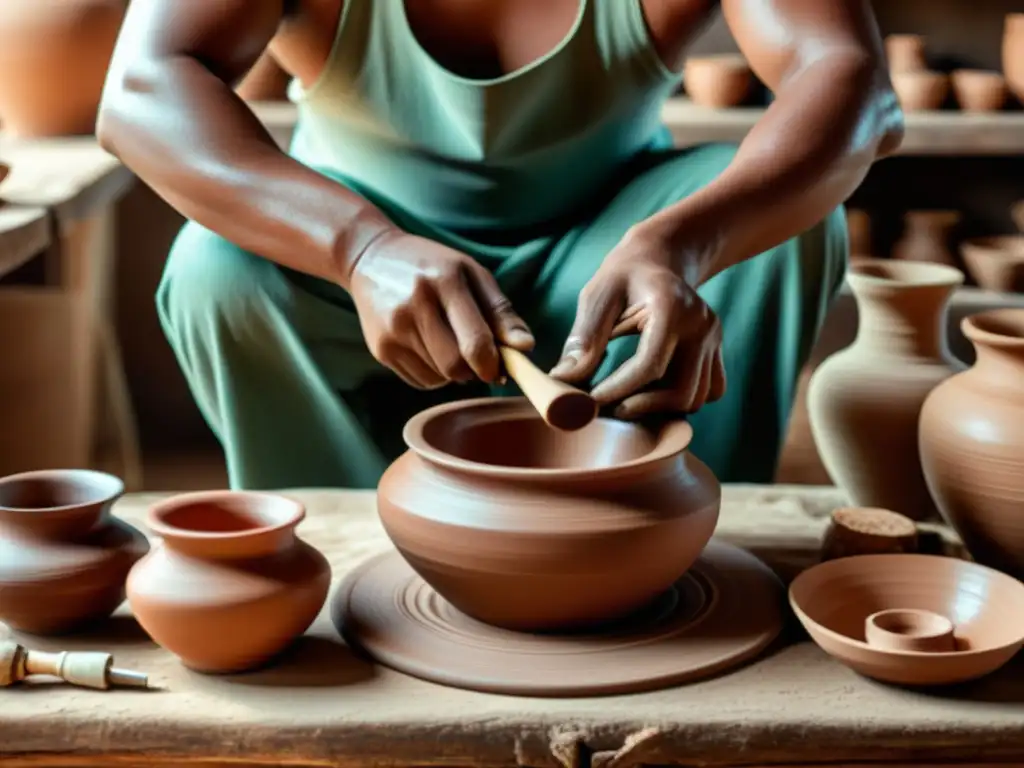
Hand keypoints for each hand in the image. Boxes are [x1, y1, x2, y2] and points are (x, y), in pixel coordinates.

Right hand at [349, 229, 533, 388]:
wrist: (369, 258)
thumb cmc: (430, 265)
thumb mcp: (470, 273)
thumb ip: (500, 311)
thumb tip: (525, 347)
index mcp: (444, 281)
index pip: (475, 343)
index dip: (494, 364)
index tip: (501, 367)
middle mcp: (415, 306)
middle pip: (456, 366)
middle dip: (474, 371)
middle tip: (477, 357)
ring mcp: (393, 331)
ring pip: (439, 377)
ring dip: (454, 372)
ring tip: (449, 343)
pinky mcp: (380, 350)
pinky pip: (420, 381)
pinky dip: (434, 374)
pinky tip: (429, 348)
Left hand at [549, 230, 724, 417]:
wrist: (659, 259)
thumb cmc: (624, 275)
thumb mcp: (598, 295)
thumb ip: (584, 336)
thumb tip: (563, 378)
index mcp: (673, 308)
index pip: (650, 365)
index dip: (619, 390)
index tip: (590, 401)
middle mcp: (702, 326)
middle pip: (682, 391)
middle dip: (644, 407)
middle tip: (610, 409)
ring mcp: (714, 340)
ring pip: (697, 397)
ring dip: (662, 409)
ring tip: (628, 402)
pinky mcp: (717, 350)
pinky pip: (711, 390)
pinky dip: (684, 401)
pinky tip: (654, 393)